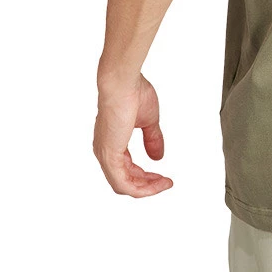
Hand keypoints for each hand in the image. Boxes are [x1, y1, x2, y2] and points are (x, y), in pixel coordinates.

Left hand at [93, 73, 174, 196]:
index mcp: (112, 142)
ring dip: (146, 188)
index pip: (127, 169)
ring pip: (124, 186)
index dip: (145, 176)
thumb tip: (158, 157)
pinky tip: (156, 184)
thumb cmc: (132, 92)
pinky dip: (141, 188)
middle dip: (147, 184)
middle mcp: (105, 151)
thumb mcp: (148, 120)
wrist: (122, 83)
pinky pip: (123, 184)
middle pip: (125, 181)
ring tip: (164, 184)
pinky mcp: (110, 156)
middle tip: (165, 182)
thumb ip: (152, 139)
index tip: (162, 175)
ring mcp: (106, 155)